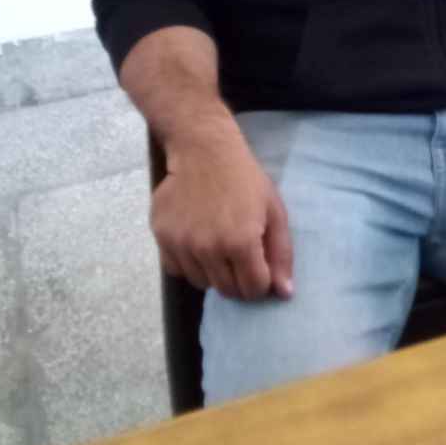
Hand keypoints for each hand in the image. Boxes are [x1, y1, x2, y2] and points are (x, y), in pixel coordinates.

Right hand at [150, 130, 293, 300]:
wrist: (203, 151)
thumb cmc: (245, 180)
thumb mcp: (274, 211)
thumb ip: (281, 253)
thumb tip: (284, 293)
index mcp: (240, 242)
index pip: (253, 289)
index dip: (261, 281)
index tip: (259, 265)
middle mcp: (208, 248)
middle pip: (228, 290)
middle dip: (239, 280)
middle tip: (240, 256)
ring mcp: (181, 244)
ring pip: (201, 283)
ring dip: (213, 272)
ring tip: (218, 244)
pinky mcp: (161, 238)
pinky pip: (176, 270)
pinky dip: (188, 263)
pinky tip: (196, 241)